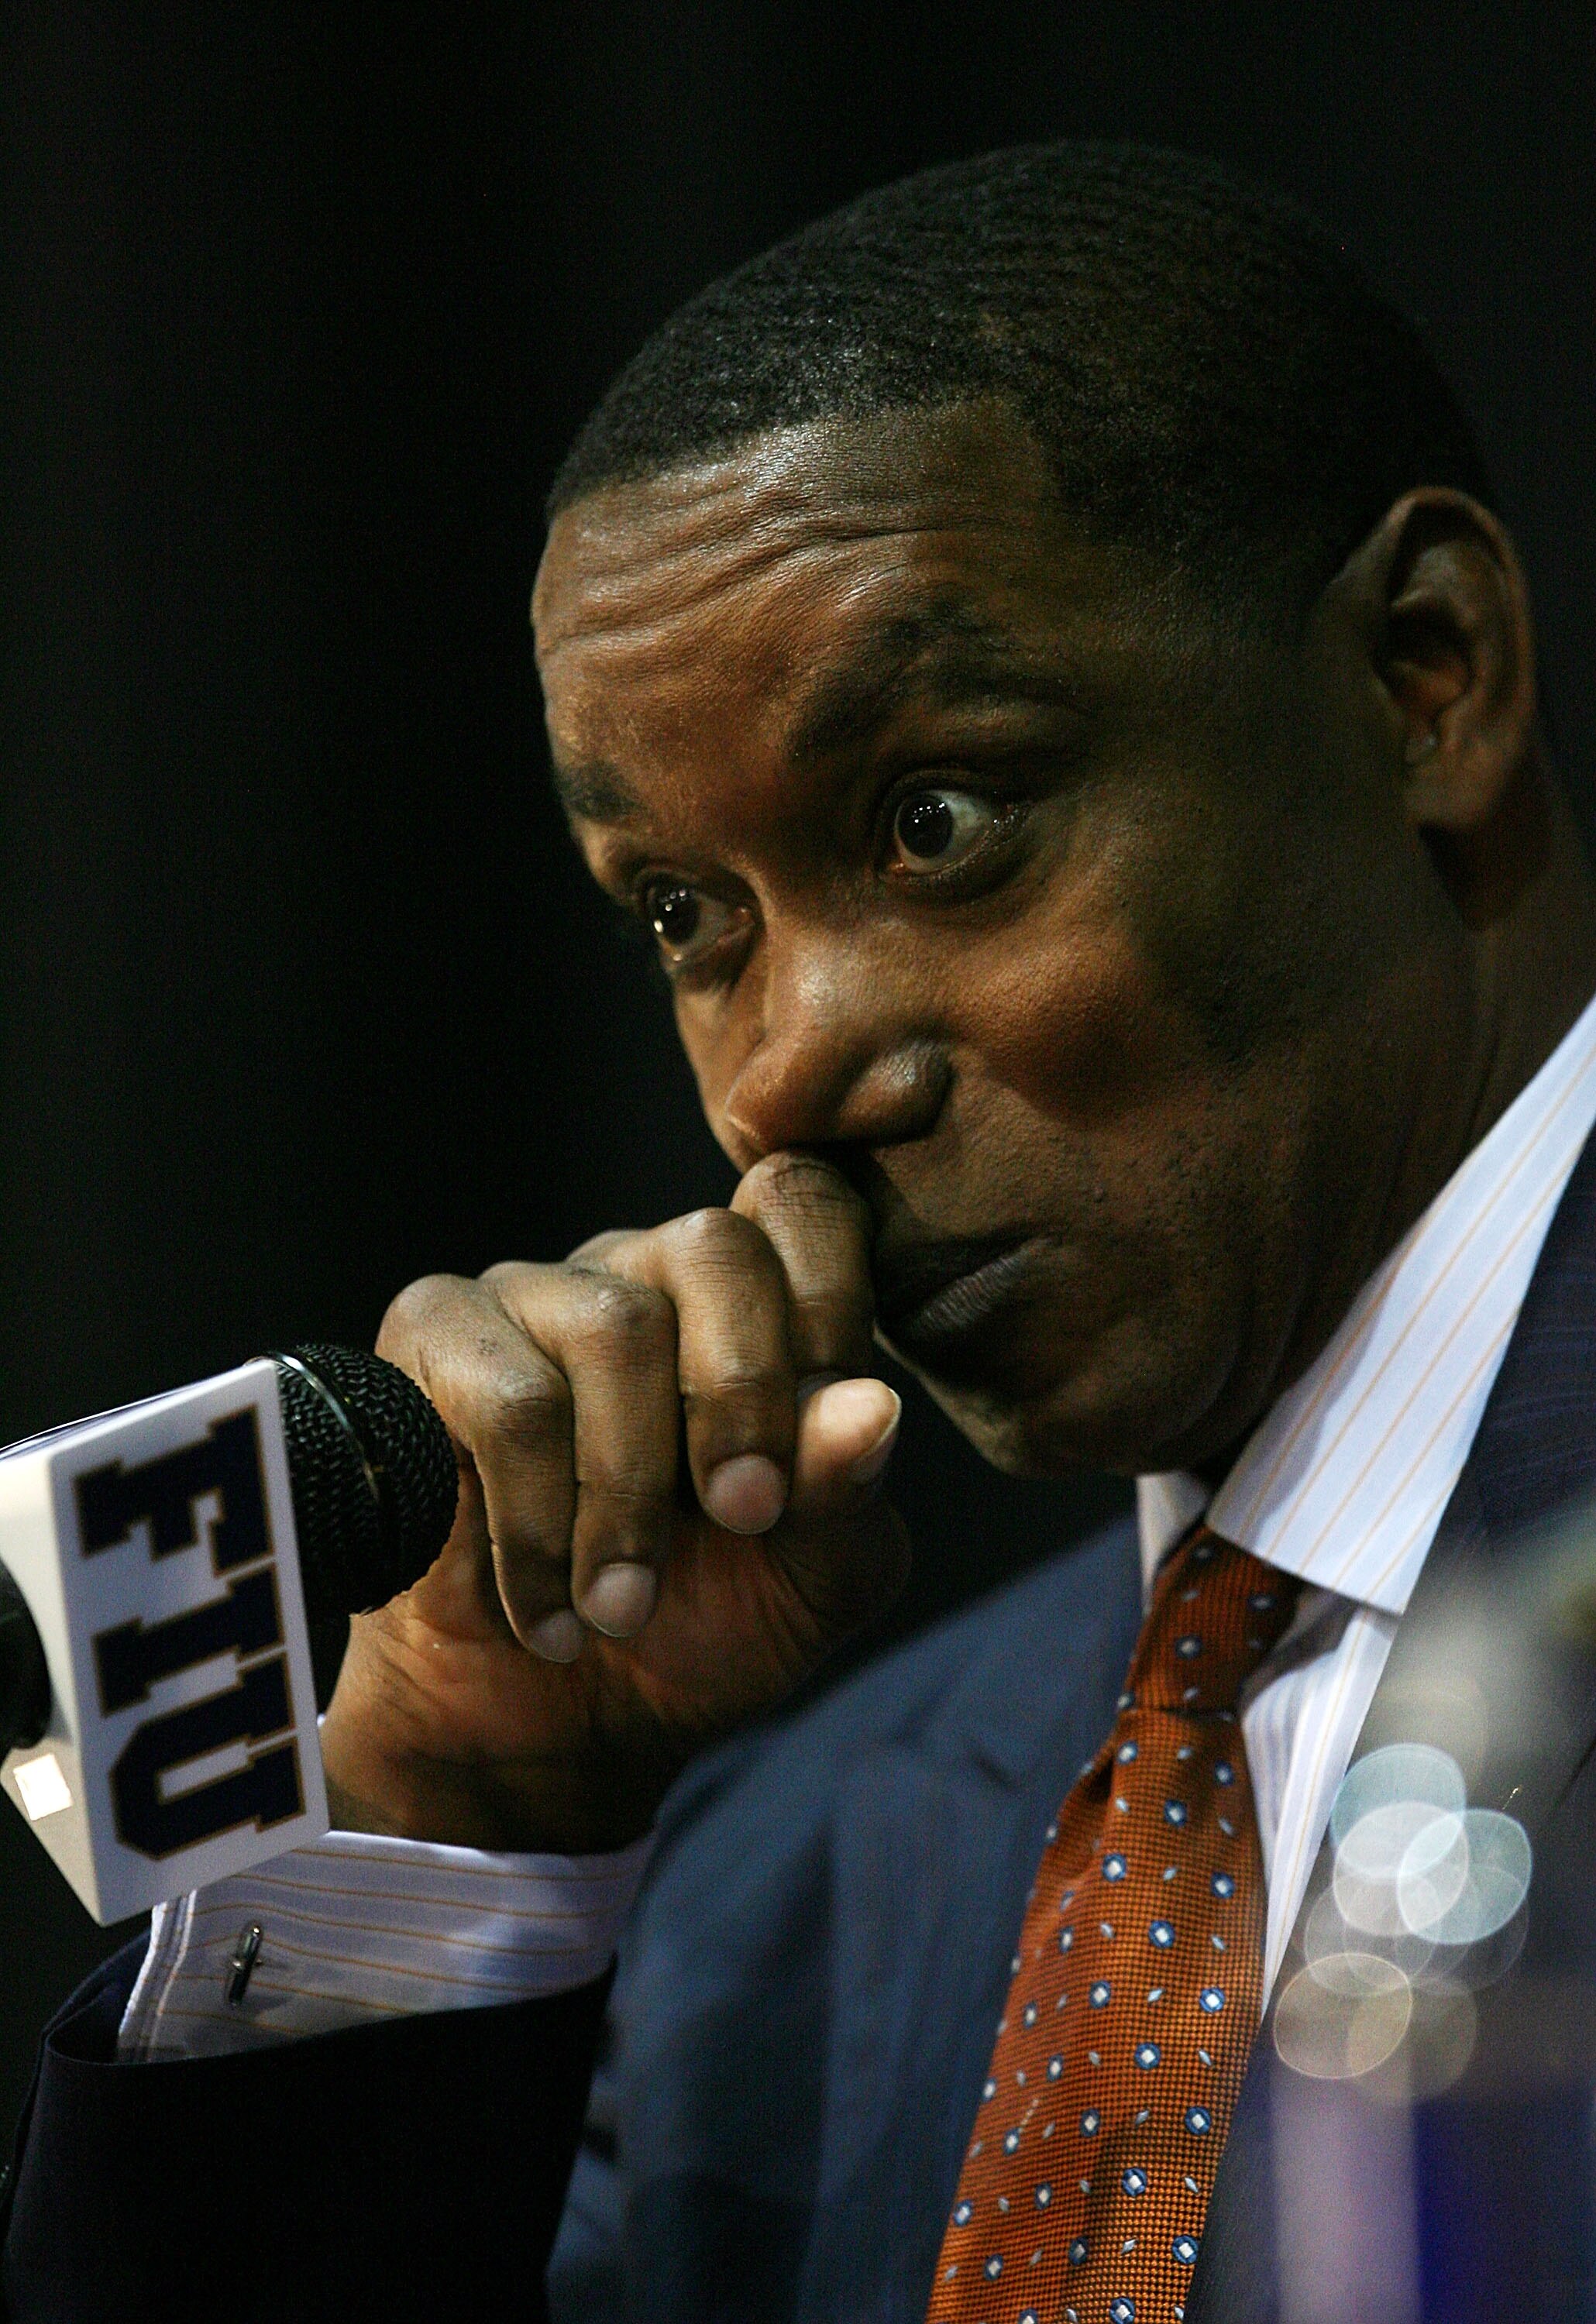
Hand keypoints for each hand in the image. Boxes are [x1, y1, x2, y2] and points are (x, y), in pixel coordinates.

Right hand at [319, 1154, 907, 1851]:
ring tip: (623, 1609)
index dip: (829, 1304)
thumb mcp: (811, 1583)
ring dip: (629, 1496)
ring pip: (610, 1325)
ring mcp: (532, 1294)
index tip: (817, 1447)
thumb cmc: (698, 1630)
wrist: (549, 1729)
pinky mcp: (433, 1339)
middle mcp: (643, 1273)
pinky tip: (550, 1611)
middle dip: (740, 1397)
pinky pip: (505, 1397)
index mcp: (755, 1303)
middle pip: (712, 1246)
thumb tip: (871, 1405)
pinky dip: (540, 1525)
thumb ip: (847, 1491)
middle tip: (742, 1520)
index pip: (803, 1203)